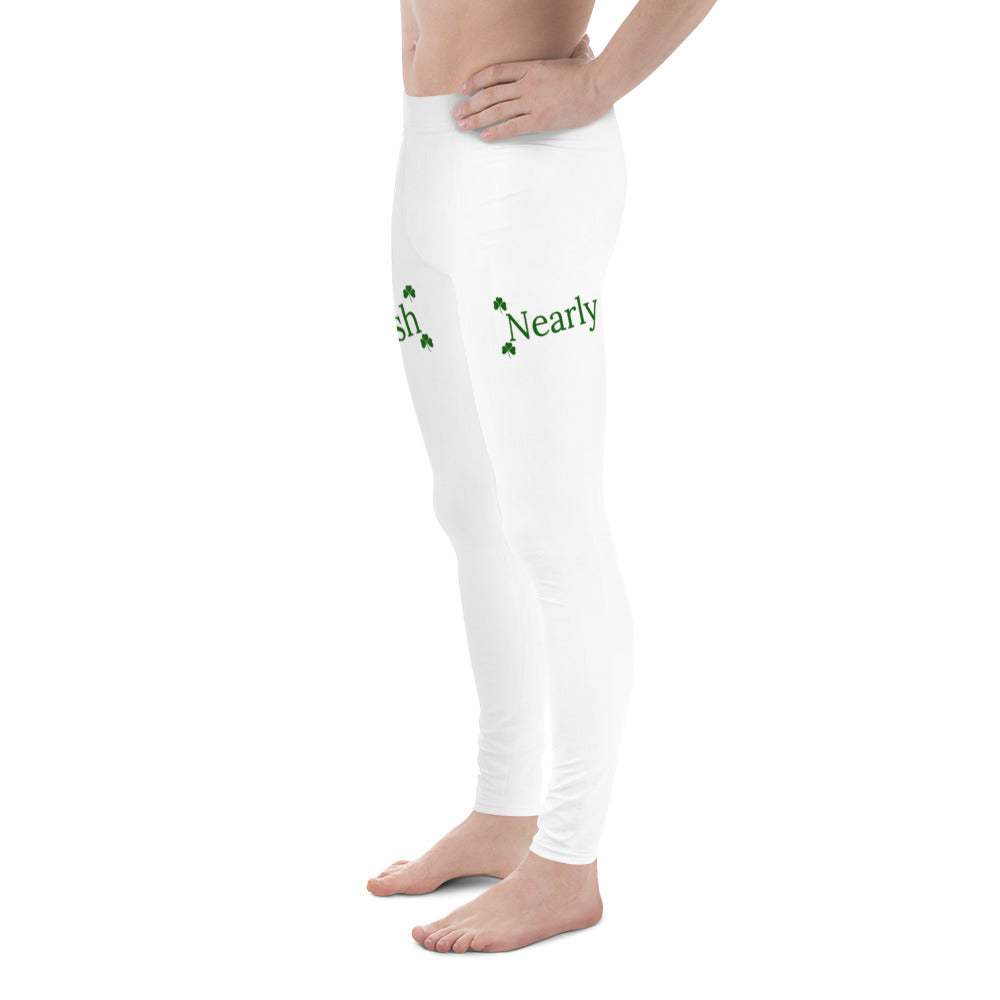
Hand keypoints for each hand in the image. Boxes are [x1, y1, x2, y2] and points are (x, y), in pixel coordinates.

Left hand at [453, 34, 607, 141]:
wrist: (599, 84)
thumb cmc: (590, 71)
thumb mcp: (579, 56)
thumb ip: (576, 49)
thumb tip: (584, 39)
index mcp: (532, 67)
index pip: (496, 72)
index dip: (476, 80)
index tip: (463, 88)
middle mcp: (527, 84)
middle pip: (491, 94)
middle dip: (470, 104)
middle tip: (456, 113)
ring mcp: (532, 102)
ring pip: (497, 110)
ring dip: (476, 119)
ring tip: (463, 125)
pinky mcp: (540, 120)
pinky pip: (512, 127)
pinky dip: (496, 132)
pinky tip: (484, 136)